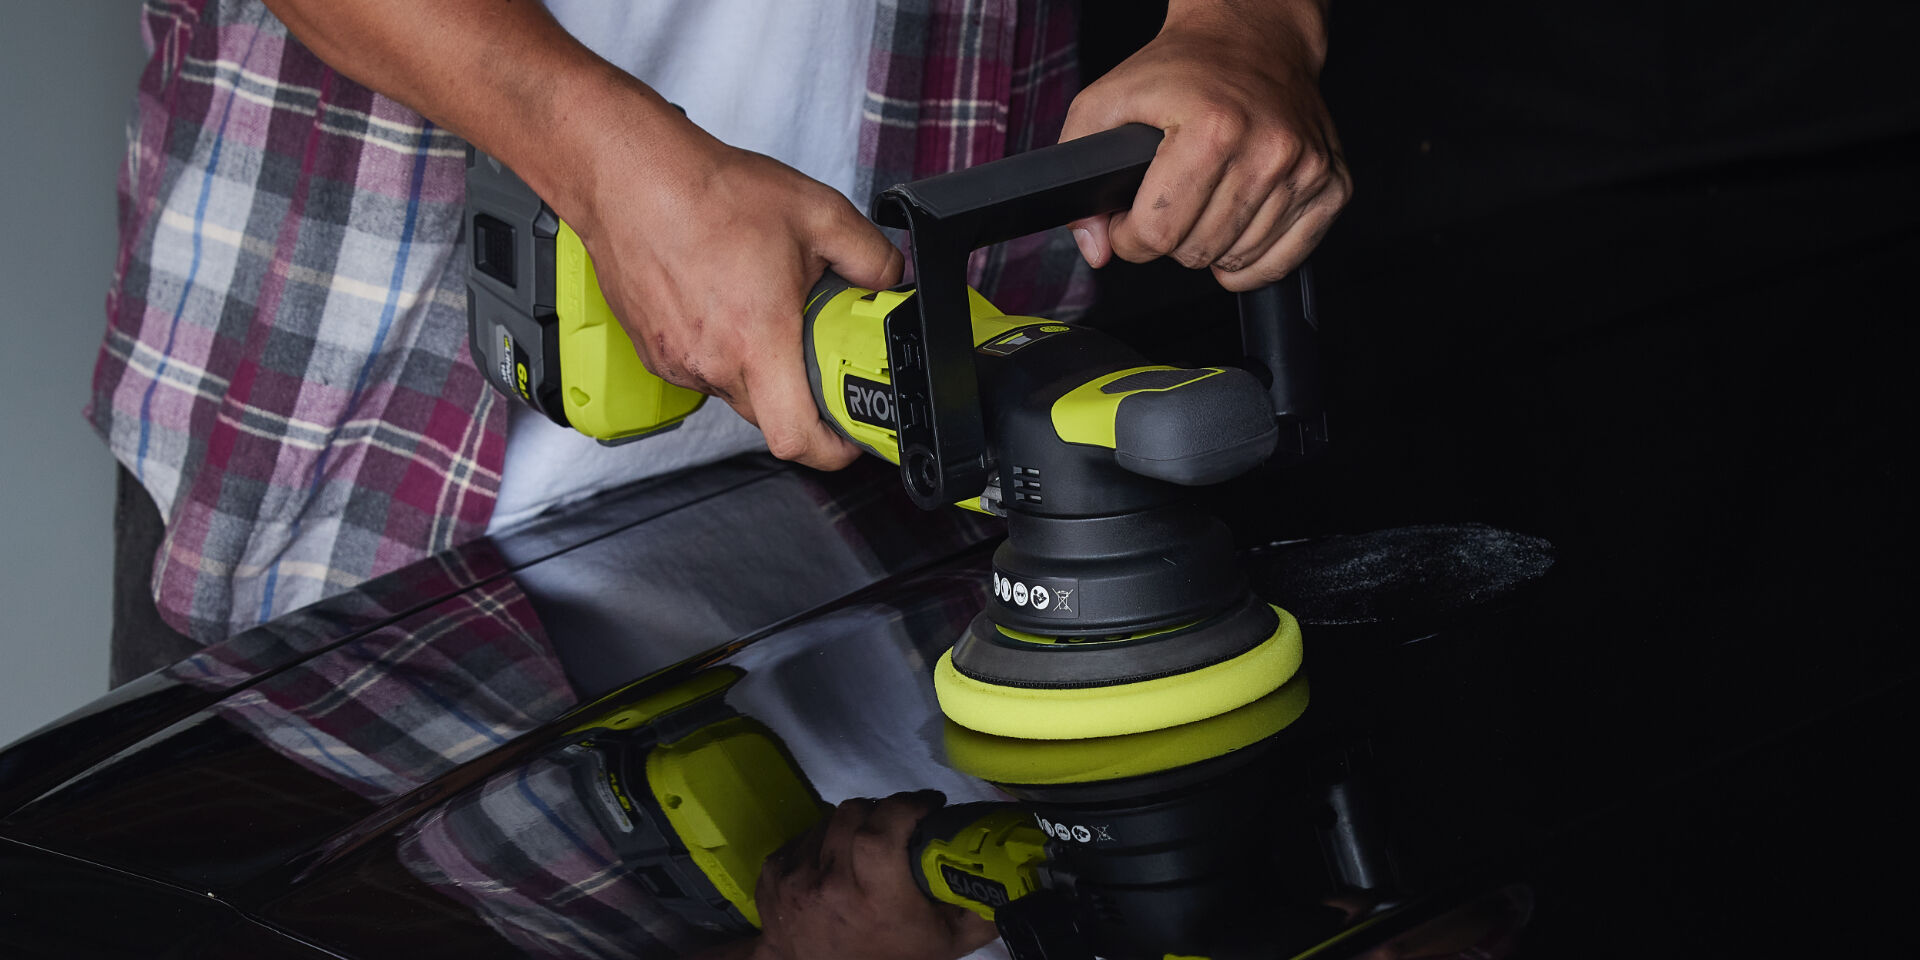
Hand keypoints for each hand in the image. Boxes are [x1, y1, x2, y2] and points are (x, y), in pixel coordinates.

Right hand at [558, 78, 901, 469]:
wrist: (630, 176)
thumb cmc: (708, 194)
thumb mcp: (818, 214)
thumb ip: (871, 257)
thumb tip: (889, 280)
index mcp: (757, 342)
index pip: (797, 440)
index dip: (833, 450)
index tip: (850, 435)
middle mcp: (712, 363)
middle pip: (771, 415)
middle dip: (801, 392)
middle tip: (814, 345)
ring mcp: (677, 361)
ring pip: (735, 390)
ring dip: (759, 364)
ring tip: (762, 307)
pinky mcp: (653, 351)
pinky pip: (701, 368)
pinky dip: (722, 348)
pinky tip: (724, 300)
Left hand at [751, 792, 996, 959]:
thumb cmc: (891, 959)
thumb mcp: (946, 942)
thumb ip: (981, 903)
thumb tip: (1018, 869)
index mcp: (872, 896)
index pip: (882, 824)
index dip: (907, 804)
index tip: (927, 804)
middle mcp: (827, 883)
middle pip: (855, 813)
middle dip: (883, 812)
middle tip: (900, 826)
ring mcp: (794, 877)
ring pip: (830, 820)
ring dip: (853, 826)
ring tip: (868, 848)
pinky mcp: (772, 873)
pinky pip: (806, 834)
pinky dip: (825, 841)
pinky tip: (837, 863)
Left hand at [1061, 0, 1350, 290]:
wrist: (1255, 38)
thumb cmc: (1184, 69)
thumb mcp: (1107, 101)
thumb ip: (1081, 172)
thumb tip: (1095, 247)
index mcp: (1213, 128)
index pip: (1158, 232)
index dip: (1129, 237)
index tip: (1130, 220)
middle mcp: (1268, 149)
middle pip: (1196, 252)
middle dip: (1169, 239)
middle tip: (1169, 203)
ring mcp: (1306, 170)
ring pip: (1237, 262)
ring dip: (1211, 245)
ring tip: (1204, 203)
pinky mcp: (1332, 185)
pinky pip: (1284, 262)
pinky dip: (1252, 259)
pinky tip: (1236, 226)